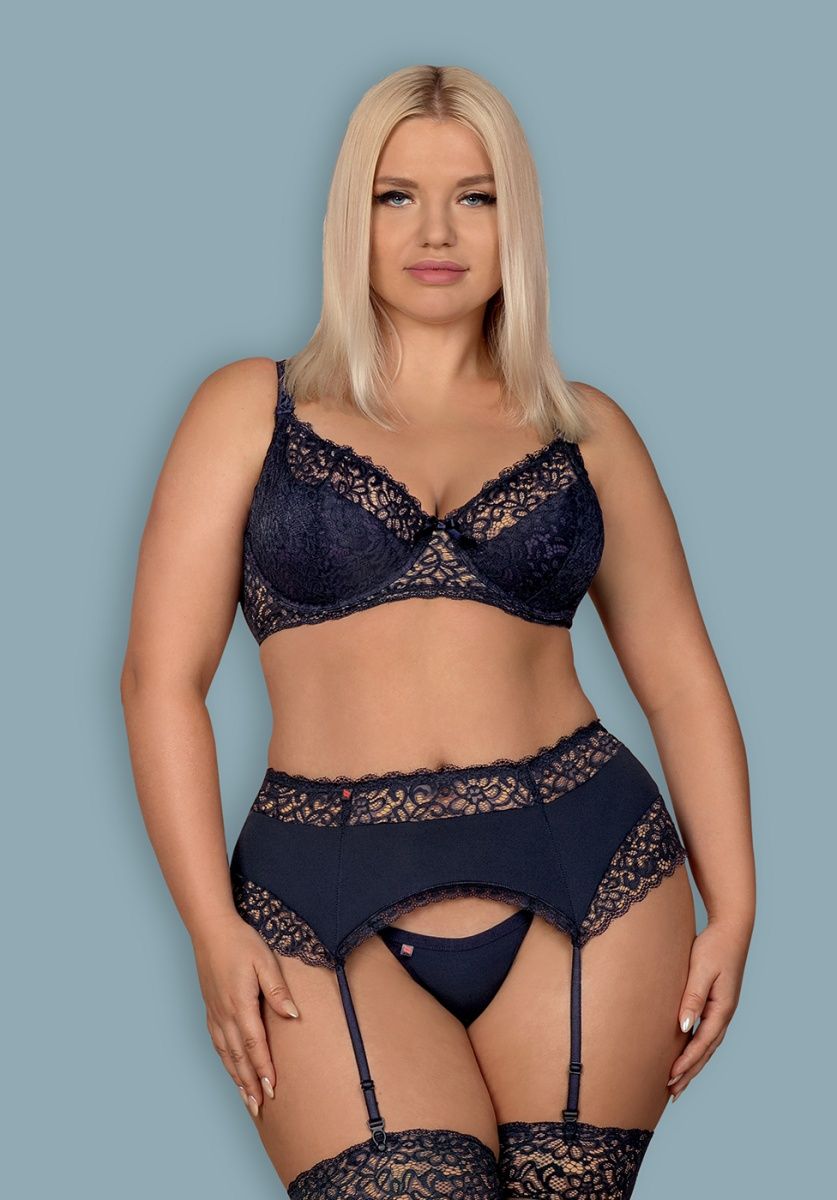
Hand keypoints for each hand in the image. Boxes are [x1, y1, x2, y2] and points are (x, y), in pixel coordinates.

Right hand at [191, 912, 299, 1116]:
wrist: (210, 929)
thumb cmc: (241, 942)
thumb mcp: (265, 961)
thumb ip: (277, 990)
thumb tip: (292, 1015)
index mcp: (241, 1004)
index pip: (254, 1045)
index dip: (263, 1069)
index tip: (272, 1090)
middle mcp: (225, 1014)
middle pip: (238, 1057)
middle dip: (249, 1084)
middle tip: (260, 1108)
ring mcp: (215, 1012)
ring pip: (226, 1054)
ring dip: (236, 1078)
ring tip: (246, 1100)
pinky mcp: (210, 1008)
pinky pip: (217, 1042)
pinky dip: (225, 1061)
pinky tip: (231, 1069)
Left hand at [667, 916, 752, 1101]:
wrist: (730, 929)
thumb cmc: (714, 947)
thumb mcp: (701, 970)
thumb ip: (692, 997)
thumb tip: (684, 1027)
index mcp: (722, 1009)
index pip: (702, 1043)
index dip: (686, 1062)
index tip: (670, 1077)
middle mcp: (724, 1014)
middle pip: (706, 1051)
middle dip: (689, 1072)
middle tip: (671, 1092)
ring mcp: (721, 1010)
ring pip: (706, 1045)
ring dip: (693, 1065)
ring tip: (677, 1083)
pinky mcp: (716, 1004)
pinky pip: (705, 1033)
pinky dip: (695, 1049)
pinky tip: (685, 1054)